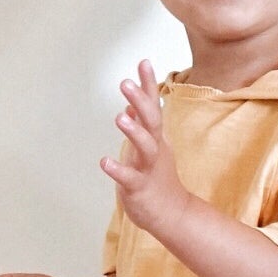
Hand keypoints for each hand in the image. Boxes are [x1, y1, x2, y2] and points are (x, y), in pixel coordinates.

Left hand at [99, 61, 187, 234]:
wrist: (173, 215)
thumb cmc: (158, 179)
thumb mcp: (150, 148)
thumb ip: (141, 125)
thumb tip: (131, 103)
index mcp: (155, 138)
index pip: (153, 106)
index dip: (148, 84)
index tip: (143, 61)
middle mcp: (155, 149)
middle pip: (151, 120)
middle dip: (140, 101)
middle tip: (125, 83)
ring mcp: (148, 168)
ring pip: (144, 146)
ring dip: (133, 131)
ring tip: (120, 116)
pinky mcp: (140, 187)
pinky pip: (129, 177)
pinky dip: (118, 169)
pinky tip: (104, 161)